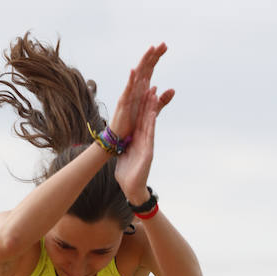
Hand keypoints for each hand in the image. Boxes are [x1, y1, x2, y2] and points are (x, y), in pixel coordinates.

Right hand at [109, 43, 169, 140]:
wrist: (120, 137)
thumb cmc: (133, 124)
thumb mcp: (151, 110)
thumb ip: (162, 100)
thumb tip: (173, 89)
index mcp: (142, 88)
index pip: (150, 68)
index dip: (157, 57)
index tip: (165, 46)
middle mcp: (135, 88)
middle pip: (145, 68)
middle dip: (153, 55)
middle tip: (162, 44)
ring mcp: (129, 94)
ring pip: (137, 75)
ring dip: (143, 62)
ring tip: (150, 50)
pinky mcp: (123, 103)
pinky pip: (127, 90)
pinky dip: (130, 80)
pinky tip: (134, 71)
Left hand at [114, 83, 174, 202]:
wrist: (131, 189)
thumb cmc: (128, 174)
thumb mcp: (125, 156)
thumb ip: (126, 147)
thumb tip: (123, 142)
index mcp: (137, 140)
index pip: (140, 120)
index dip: (141, 106)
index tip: (142, 91)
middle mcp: (144, 140)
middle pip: (146, 118)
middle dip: (148, 102)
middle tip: (151, 84)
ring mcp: (147, 145)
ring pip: (149, 123)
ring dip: (151, 108)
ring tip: (154, 93)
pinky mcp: (148, 153)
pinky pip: (149, 136)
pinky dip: (151, 124)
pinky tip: (152, 113)